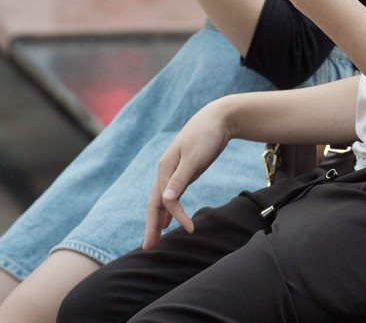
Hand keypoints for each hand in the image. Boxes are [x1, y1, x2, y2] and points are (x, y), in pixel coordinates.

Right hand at [143, 99, 232, 248]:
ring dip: (157, 219)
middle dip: (151, 225)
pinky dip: (168, 209)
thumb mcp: (195, 157)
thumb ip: (181, 179)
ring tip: (154, 238)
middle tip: (147, 247)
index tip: (190, 229)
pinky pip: (171, 195)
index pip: (165, 199)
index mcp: (165, 168)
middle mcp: (165, 171)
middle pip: (154, 203)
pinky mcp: (183, 172)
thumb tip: (166, 200)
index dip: (176, 215)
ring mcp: (173, 172)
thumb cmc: (206, 136)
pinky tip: (168, 220)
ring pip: (161, 200)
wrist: (217, 118)